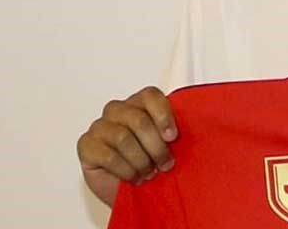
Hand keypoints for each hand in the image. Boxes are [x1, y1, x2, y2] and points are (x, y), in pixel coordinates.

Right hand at [76, 86, 177, 206]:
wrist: (130, 191)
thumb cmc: (151, 164)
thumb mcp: (168, 145)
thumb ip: (174, 131)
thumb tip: (202, 125)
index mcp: (139, 104)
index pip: (150, 96)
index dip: (164, 115)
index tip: (173, 137)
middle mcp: (117, 111)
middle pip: (138, 119)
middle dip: (156, 146)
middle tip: (166, 164)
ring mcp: (99, 127)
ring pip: (123, 138)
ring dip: (141, 160)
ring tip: (149, 173)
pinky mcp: (86, 145)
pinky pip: (108, 155)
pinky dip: (126, 169)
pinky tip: (134, 177)